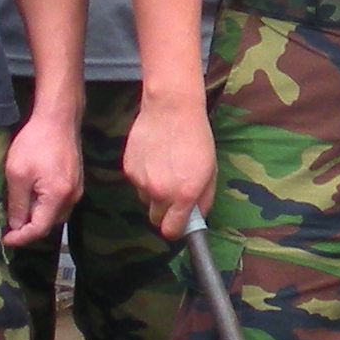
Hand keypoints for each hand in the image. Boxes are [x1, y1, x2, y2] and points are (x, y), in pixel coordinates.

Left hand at [2, 108, 81, 246]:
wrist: (59, 118)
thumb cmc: (35, 143)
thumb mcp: (17, 174)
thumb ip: (18, 203)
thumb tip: (16, 226)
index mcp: (58, 197)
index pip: (39, 229)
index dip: (20, 238)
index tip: (3, 239)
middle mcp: (72, 197)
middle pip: (49, 224)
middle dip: (28, 229)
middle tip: (7, 225)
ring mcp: (77, 189)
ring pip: (55, 215)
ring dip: (37, 217)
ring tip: (17, 211)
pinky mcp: (76, 182)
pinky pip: (60, 203)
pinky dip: (45, 206)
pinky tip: (31, 197)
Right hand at [124, 90, 216, 240]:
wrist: (172, 109)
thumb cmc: (196, 138)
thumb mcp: (210, 171)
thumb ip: (204, 200)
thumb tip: (196, 218)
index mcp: (184, 194)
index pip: (171, 231)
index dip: (176, 229)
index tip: (179, 223)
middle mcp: (160, 192)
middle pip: (155, 219)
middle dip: (165, 212)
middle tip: (174, 194)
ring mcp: (141, 181)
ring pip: (145, 200)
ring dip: (153, 193)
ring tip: (165, 169)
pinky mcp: (128, 169)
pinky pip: (136, 183)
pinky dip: (144, 177)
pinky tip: (154, 158)